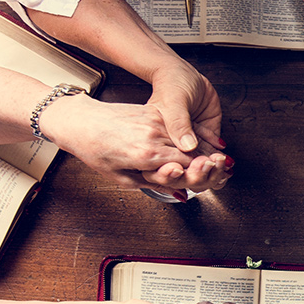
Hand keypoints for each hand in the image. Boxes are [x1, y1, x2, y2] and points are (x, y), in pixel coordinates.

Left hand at [41, 96, 231, 192]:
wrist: (80, 121)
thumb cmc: (95, 149)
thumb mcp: (122, 177)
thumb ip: (154, 183)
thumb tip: (178, 191)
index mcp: (147, 153)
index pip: (187, 167)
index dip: (203, 175)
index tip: (216, 180)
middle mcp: (154, 134)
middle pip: (192, 152)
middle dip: (208, 163)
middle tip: (222, 173)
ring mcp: (155, 121)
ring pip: (187, 139)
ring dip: (203, 150)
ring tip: (215, 160)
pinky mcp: (153, 112)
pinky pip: (178, 127)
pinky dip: (189, 137)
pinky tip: (197, 144)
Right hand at [145, 60, 233, 190]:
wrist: (184, 71)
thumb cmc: (171, 83)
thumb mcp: (173, 103)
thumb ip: (179, 124)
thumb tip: (188, 146)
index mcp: (158, 139)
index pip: (170, 163)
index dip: (182, 171)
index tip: (194, 170)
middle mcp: (174, 142)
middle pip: (187, 166)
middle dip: (201, 170)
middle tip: (212, 165)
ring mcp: (190, 139)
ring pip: (202, 160)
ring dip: (213, 163)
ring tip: (222, 163)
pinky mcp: (205, 133)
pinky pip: (213, 148)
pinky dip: (220, 154)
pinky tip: (227, 159)